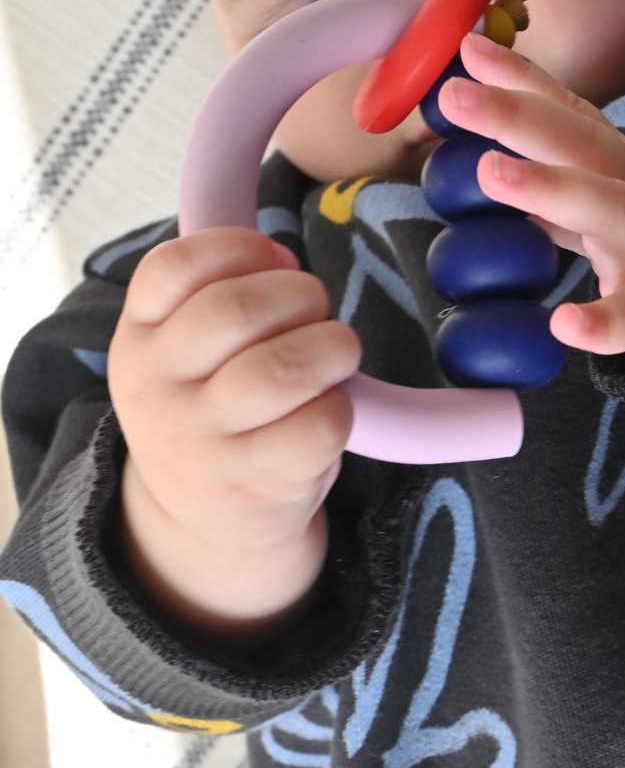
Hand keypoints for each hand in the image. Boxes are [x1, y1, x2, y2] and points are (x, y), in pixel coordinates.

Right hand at [109, 228, 359, 642]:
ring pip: (284, 367)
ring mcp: (203, 443)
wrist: (205, 521)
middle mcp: (158, 390)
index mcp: (139, 340)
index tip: (273, 258)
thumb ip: (220, 291)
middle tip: (315, 309)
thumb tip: (282, 257)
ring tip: (336, 352)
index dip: (238, 246)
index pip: (173, 267)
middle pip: (236, 310)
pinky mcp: (255, 484)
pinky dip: (341, 406)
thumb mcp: (186, 350)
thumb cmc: (214, 409)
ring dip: (333, 345)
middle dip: (301, 293)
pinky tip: (328, 409)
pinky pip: (320, 424)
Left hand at [441, 32, 624, 376]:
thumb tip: (480, 153)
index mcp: (620, 163)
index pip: (568, 111)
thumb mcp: (613, 195)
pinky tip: (566, 325)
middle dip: (517, 114)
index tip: (467, 50)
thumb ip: (557, 176)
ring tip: (490, 173)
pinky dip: (606, 320)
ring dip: (550, 186)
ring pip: (610, 209)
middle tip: (455, 96)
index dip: (520, 79)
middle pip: (581, 143)